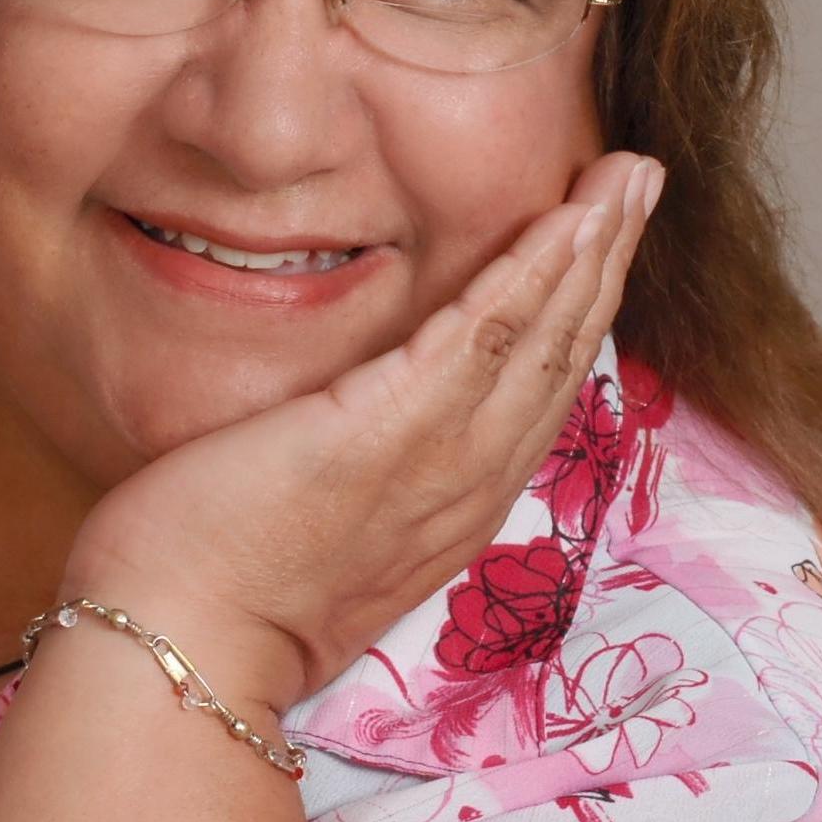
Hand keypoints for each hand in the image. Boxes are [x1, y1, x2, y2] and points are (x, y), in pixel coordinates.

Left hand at [59, 151, 663, 712]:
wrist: (182, 645)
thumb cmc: (222, 589)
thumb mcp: (320, 532)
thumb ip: (359, 478)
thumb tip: (350, 429)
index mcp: (453, 508)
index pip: (536, 393)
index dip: (576, 313)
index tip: (600, 244)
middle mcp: (468, 486)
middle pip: (562, 356)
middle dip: (607, 261)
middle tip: (639, 181)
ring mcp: (438, 460)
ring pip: (542, 338)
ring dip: (591, 248)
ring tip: (628, 176)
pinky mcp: (389, 428)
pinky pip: (482, 335)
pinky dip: (533, 274)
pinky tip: (566, 221)